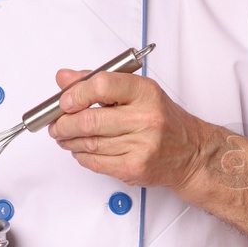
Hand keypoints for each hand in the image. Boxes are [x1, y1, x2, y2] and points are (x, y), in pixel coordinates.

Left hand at [47, 67, 235, 192]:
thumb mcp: (137, 91)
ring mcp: (141, 145)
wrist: (191, 152)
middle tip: (56, 124)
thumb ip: (98, 82)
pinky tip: (80, 149)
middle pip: (90, 120)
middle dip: (64, 123)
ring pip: (89, 143)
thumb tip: (64, 79)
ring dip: (69, 140)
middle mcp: (145, 118)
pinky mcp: (134, 168)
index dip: (75, 93)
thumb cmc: (163, 119)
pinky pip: (96, 162)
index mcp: (145, 92)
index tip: (64, 101)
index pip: (102, 85)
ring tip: (64, 136)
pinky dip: (81, 156)